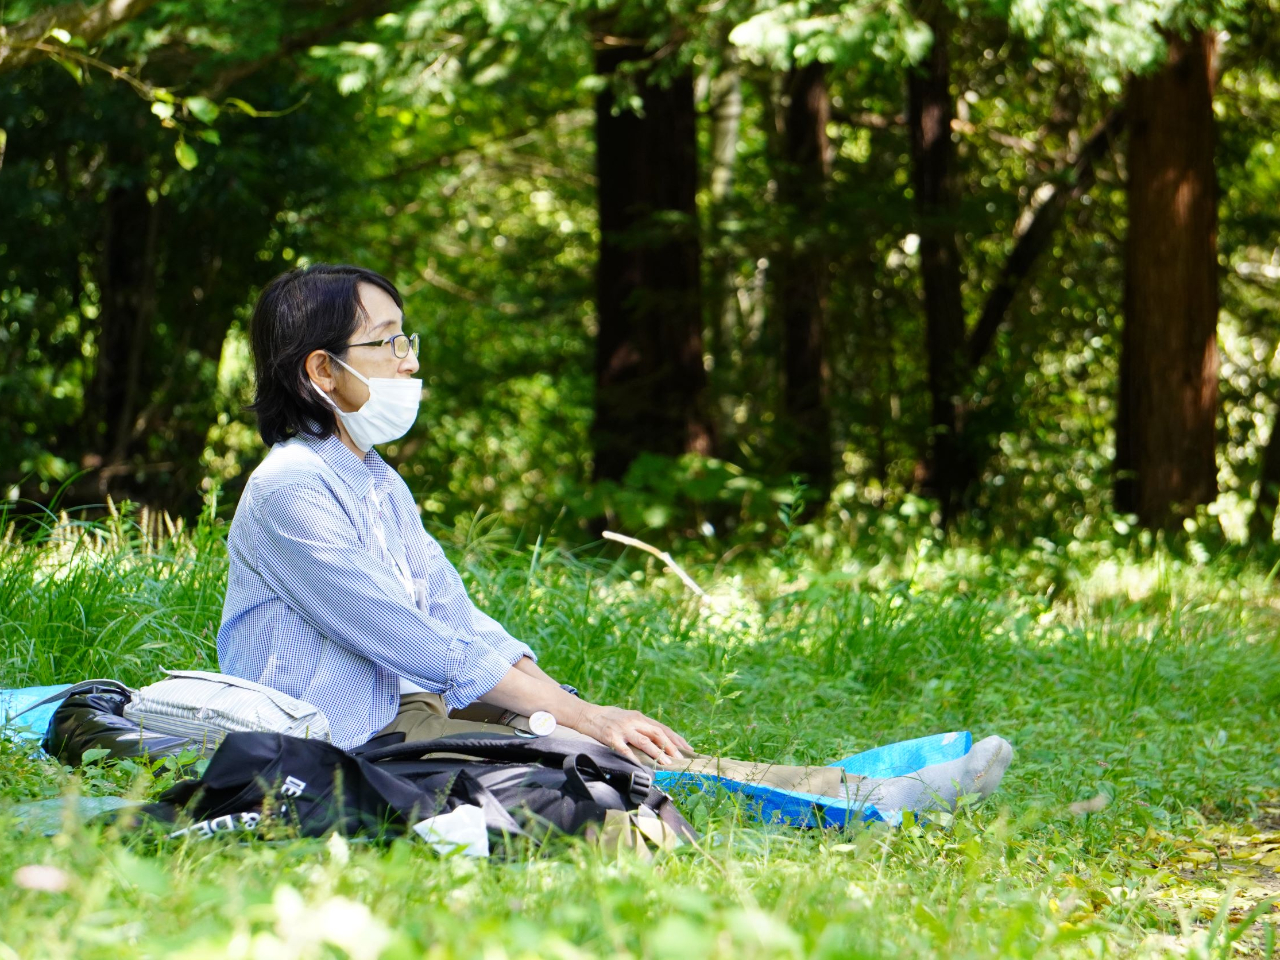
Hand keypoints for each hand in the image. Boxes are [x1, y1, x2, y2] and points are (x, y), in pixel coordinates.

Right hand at [570, 704, 691, 763]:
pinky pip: (625, 750)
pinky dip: (634, 759)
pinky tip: (642, 767)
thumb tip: (658, 741)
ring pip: (645, 741)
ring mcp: (623, 729)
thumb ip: (641, 727)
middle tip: (680, 759)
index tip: (687, 749)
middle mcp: (634, 721)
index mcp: (639, 717)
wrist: (586, 714)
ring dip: (658, 753)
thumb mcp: (627, 718)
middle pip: (657, 734)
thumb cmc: (608, 718)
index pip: (662, 728)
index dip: (676, 739)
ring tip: (667, 763)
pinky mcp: (611, 737)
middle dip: (671, 747)